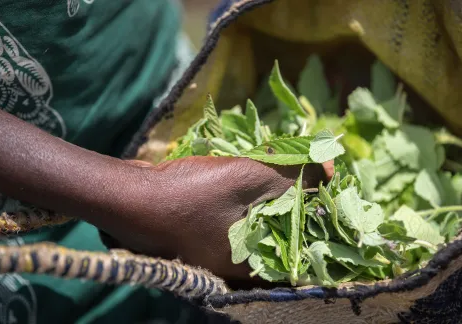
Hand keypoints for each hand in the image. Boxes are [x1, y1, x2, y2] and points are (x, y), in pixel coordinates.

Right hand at [96, 156, 327, 281]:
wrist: (129, 197)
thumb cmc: (189, 195)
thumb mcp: (248, 179)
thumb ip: (292, 175)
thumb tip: (330, 168)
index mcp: (254, 266)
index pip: (304, 248)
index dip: (321, 218)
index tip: (332, 191)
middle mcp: (239, 266)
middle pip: (285, 235)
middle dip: (302, 205)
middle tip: (314, 176)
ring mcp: (221, 251)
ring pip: (264, 223)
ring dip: (278, 198)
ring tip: (292, 172)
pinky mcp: (208, 234)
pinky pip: (243, 218)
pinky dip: (254, 199)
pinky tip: (259, 177)